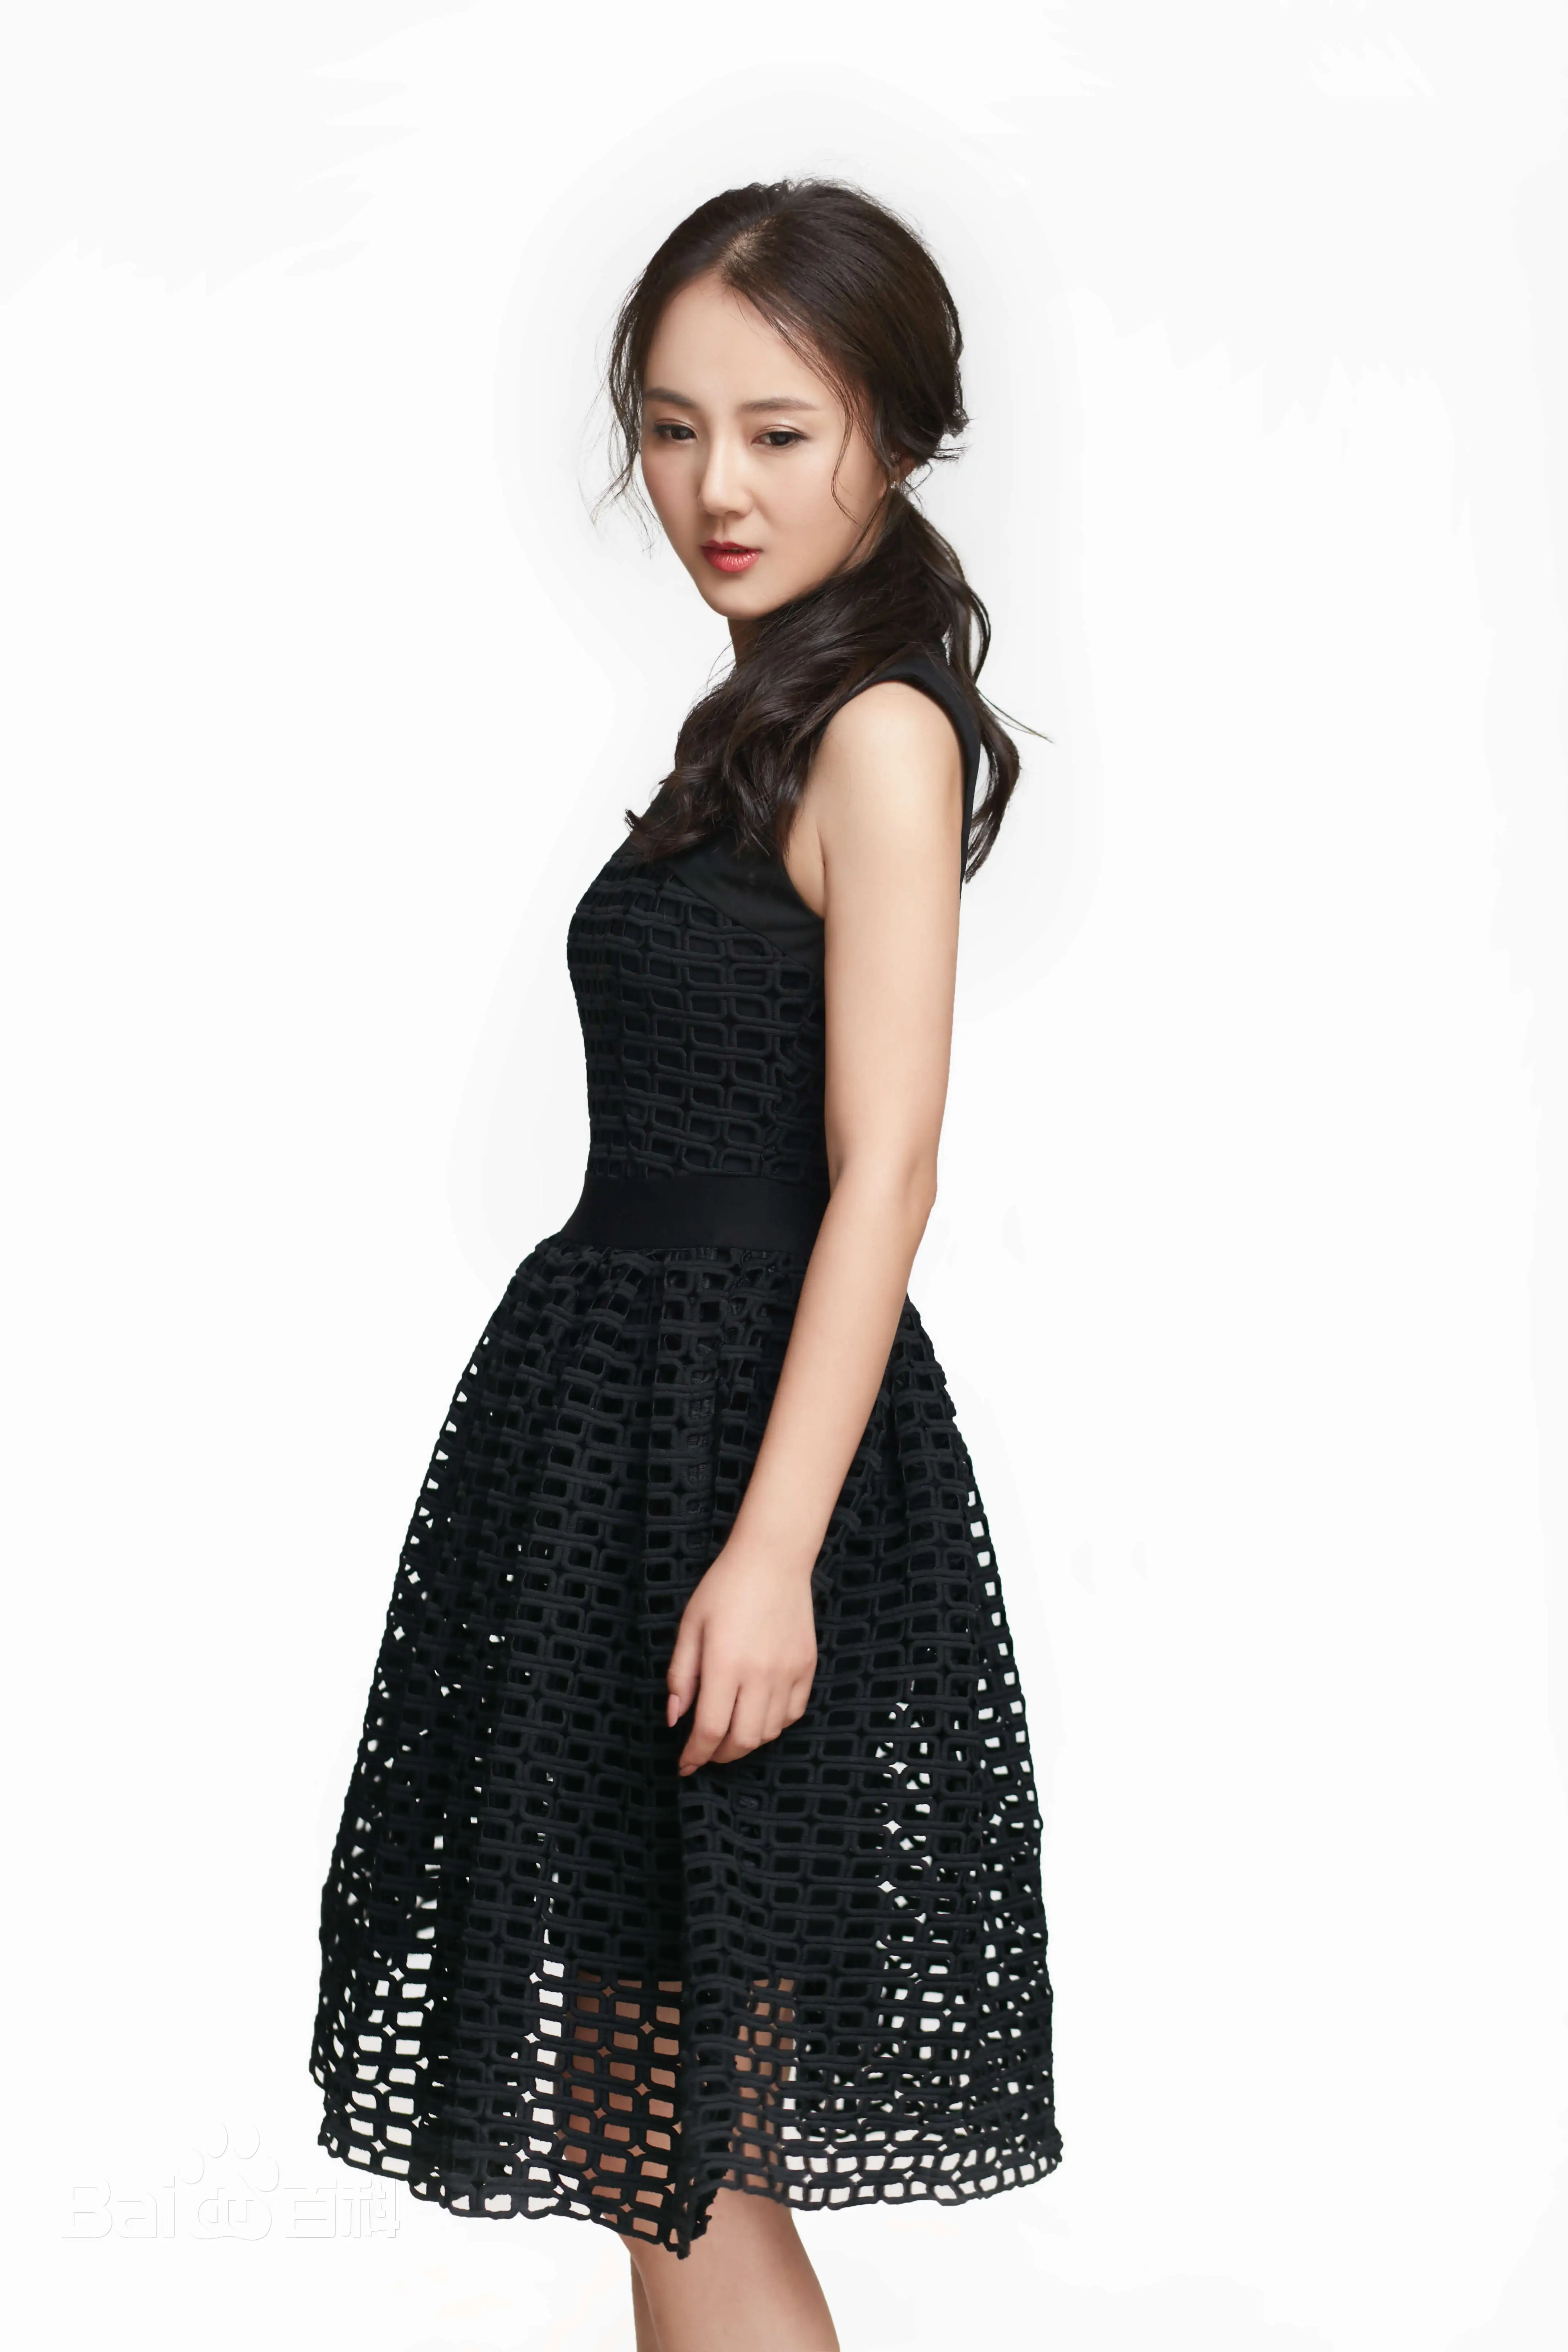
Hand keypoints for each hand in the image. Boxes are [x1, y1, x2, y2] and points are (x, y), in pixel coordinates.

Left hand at [665, 1542, 817, 1773]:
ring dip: (746, 1742)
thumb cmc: (725, 1588)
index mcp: (725, 1664)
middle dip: (720, 1755)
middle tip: (705, 1752)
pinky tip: (758, 1714)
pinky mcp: (807, 1667)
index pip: (709, 1729)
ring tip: (730, 1732)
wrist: (772, 1559)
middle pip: (742, 1740)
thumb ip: (680, 1675)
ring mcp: (788, 1672)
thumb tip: (674, 1718)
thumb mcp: (690, 1626)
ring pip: (769, 1732)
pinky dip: (774, 1725)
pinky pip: (793, 1713)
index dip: (695, 1755)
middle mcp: (760, 1674)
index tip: (684, 1765)